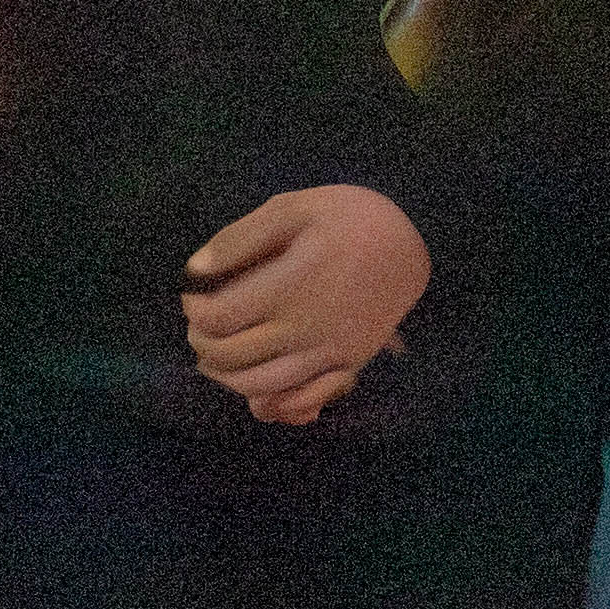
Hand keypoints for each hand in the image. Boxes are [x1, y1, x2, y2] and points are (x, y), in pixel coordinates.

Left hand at [182, 185, 432, 424]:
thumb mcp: (298, 206)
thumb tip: (194, 271)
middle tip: (199, 327)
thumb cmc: (353, 217)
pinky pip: (302, 398)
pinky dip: (272, 401)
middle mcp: (304, 327)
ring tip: (217, 357)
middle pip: (231, 356)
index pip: (217, 318)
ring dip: (227, 377)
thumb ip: (242, 237)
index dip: (193, 311)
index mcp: (288, 286)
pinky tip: (257, 386)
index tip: (193, 297)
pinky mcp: (347, 364)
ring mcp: (327, 352)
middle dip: (202, 344)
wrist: (416, 243)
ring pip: (259, 386)